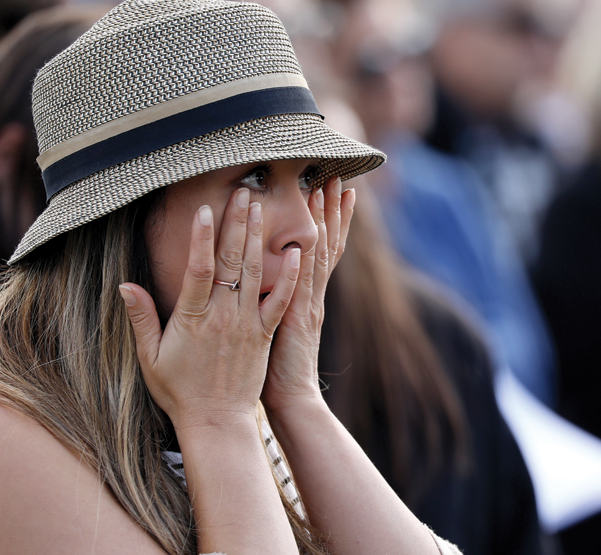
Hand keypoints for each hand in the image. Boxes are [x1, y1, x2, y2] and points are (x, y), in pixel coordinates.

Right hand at [120, 188, 301, 429]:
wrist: (217, 423)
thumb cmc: (179, 391)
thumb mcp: (150, 357)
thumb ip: (141, 318)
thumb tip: (125, 285)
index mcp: (192, 318)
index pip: (198, 268)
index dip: (202, 236)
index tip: (205, 208)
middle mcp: (222, 316)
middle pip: (230, 261)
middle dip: (237, 224)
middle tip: (243, 192)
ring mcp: (246, 324)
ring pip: (254, 273)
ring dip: (258, 238)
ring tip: (261, 207)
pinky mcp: (264, 335)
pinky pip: (280, 302)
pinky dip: (288, 277)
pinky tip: (297, 253)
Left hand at [262, 177, 354, 412]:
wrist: (291, 401)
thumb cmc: (275, 371)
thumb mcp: (274, 330)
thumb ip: (273, 301)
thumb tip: (264, 280)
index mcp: (305, 297)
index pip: (318, 250)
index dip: (326, 221)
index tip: (328, 191)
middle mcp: (310, 296)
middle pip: (324, 244)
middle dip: (329, 209)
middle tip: (335, 176)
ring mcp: (307, 305)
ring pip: (317, 256)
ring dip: (322, 222)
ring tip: (327, 190)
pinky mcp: (295, 320)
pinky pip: (301, 286)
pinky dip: (305, 262)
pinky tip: (305, 238)